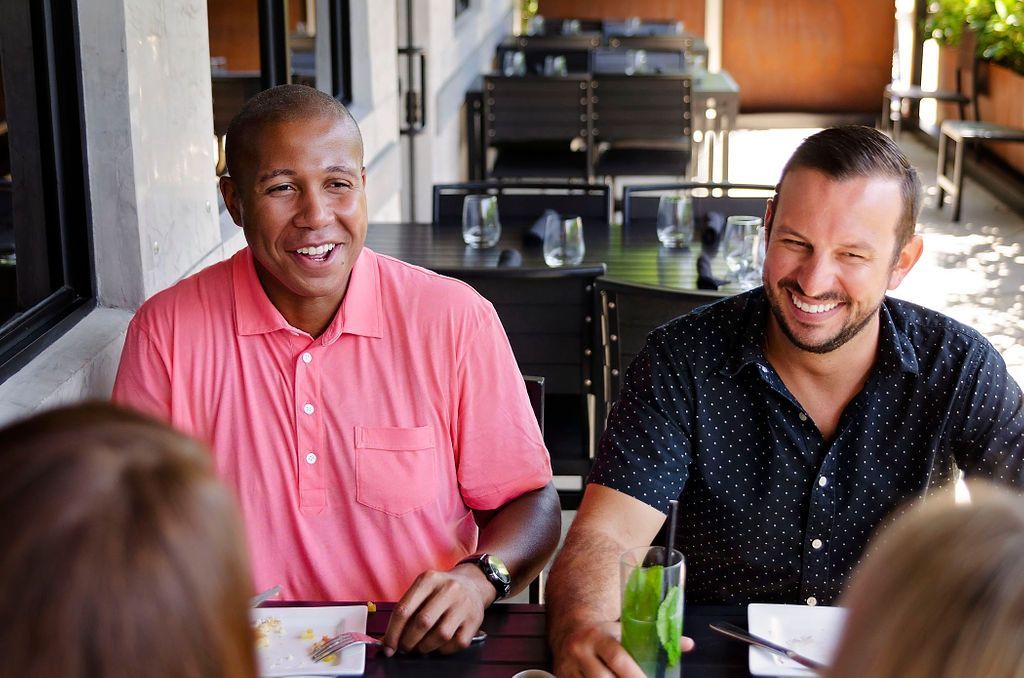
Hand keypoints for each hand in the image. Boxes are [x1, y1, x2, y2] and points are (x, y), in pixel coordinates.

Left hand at [381, 564, 493, 655]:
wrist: (473, 584)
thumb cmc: (441, 591)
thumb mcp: (422, 590)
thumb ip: (406, 611)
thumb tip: (387, 639)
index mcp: (429, 579)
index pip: (404, 609)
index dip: (392, 633)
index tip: (387, 647)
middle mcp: (448, 589)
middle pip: (422, 623)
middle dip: (408, 642)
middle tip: (404, 648)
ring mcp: (463, 604)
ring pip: (440, 635)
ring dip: (425, 647)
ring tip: (420, 647)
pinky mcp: (475, 619)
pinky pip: (456, 643)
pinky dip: (443, 649)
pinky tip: (438, 644)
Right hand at [554, 622, 694, 677]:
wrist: (570, 628)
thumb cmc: (604, 632)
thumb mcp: (625, 629)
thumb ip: (653, 638)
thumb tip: (687, 644)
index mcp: (598, 636)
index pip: (618, 657)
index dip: (634, 675)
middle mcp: (581, 651)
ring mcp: (569, 667)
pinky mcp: (562, 677)